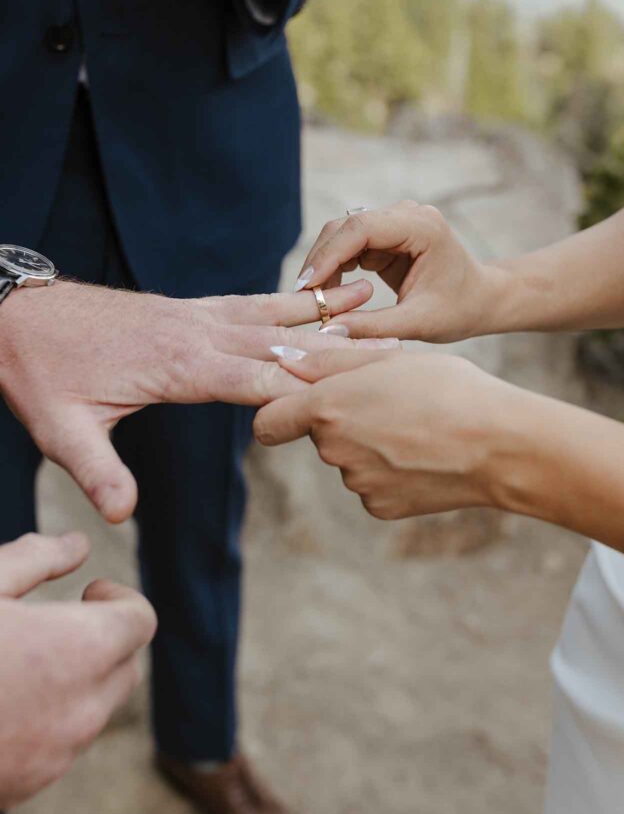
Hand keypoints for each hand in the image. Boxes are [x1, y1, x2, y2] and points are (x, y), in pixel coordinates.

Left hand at [0, 277, 391, 522]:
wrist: (16, 312)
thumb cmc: (40, 372)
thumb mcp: (59, 428)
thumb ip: (95, 470)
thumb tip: (120, 517)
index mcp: (178, 362)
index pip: (259, 376)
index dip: (312, 384)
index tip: (363, 388)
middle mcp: (197, 331)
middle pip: (283, 339)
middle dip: (340, 347)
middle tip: (395, 345)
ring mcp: (194, 314)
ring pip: (273, 312)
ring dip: (325, 312)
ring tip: (375, 300)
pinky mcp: (188, 308)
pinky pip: (250, 300)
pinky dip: (290, 298)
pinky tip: (314, 296)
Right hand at [0, 532, 156, 806]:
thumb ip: (35, 558)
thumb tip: (76, 546)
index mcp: (79, 650)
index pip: (140, 620)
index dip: (120, 598)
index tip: (87, 591)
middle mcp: (81, 709)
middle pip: (126, 666)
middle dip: (104, 639)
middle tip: (60, 623)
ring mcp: (56, 756)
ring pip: (96, 709)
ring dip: (77, 680)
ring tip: (21, 661)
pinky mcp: (27, 784)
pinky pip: (61, 745)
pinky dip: (49, 719)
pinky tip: (0, 701)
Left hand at [255, 349, 515, 520]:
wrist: (499, 444)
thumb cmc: (447, 389)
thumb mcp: (388, 358)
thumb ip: (327, 361)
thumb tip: (281, 361)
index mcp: (327, 408)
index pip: (268, 423)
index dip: (280, 412)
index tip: (302, 402)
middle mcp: (333, 451)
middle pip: (318, 434)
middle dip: (342, 417)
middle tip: (390, 399)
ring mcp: (357, 484)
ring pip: (348, 458)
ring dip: (368, 442)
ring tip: (416, 425)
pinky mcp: (380, 508)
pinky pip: (372, 484)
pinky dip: (389, 471)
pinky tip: (422, 454)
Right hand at [294, 202, 502, 342]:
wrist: (481, 300)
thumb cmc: (459, 310)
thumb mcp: (417, 323)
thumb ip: (373, 327)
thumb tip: (327, 331)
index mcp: (422, 226)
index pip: (362, 228)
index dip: (329, 254)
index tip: (306, 285)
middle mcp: (406, 214)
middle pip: (346, 226)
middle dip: (320, 259)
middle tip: (301, 297)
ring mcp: (394, 222)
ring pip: (342, 234)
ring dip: (324, 264)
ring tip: (312, 300)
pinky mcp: (385, 236)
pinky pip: (349, 246)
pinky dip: (334, 268)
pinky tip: (325, 294)